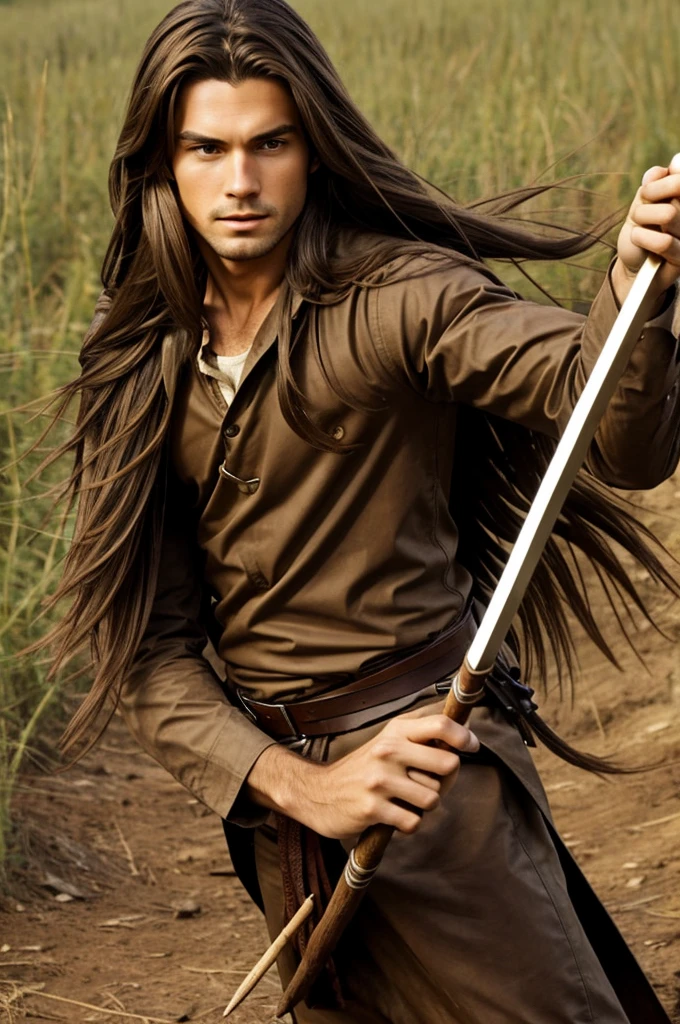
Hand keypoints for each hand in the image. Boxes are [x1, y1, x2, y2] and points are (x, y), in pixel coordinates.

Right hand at [245, 707, 478, 840]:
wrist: (318, 793)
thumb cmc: (363, 769)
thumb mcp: (387, 742)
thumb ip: (420, 737)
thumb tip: (465, 733)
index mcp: (394, 732)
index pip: (440, 725)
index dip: (464, 737)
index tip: (472, 746)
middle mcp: (388, 751)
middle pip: (447, 764)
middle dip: (445, 780)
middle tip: (428, 784)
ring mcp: (380, 780)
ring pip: (433, 798)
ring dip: (423, 806)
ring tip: (404, 800)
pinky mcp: (373, 808)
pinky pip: (414, 822)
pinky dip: (408, 823)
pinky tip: (392, 815)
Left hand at [613, 153, 679, 304]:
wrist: (633, 264)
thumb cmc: (641, 231)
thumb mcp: (642, 203)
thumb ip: (653, 184)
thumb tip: (663, 170)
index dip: (665, 177)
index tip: (648, 189)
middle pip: (678, 186)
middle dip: (651, 193)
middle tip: (640, 208)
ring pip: (668, 214)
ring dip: (643, 217)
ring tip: (640, 227)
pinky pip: (663, 242)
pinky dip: (641, 237)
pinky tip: (639, 241)